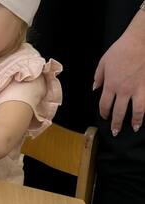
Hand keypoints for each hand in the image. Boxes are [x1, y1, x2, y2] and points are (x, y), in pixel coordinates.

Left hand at [93, 15, 144, 134]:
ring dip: (135, 121)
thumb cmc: (120, 50)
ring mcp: (138, 88)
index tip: (104, 117)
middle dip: (116, 123)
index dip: (104, 113)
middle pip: (119, 112)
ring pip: (137, 110)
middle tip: (115, 131)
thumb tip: (95, 88)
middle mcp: (123, 90)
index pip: (105, 105)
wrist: (139, 42)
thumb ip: (98, 77)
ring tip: (134, 128)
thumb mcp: (103, 62)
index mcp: (110, 85)